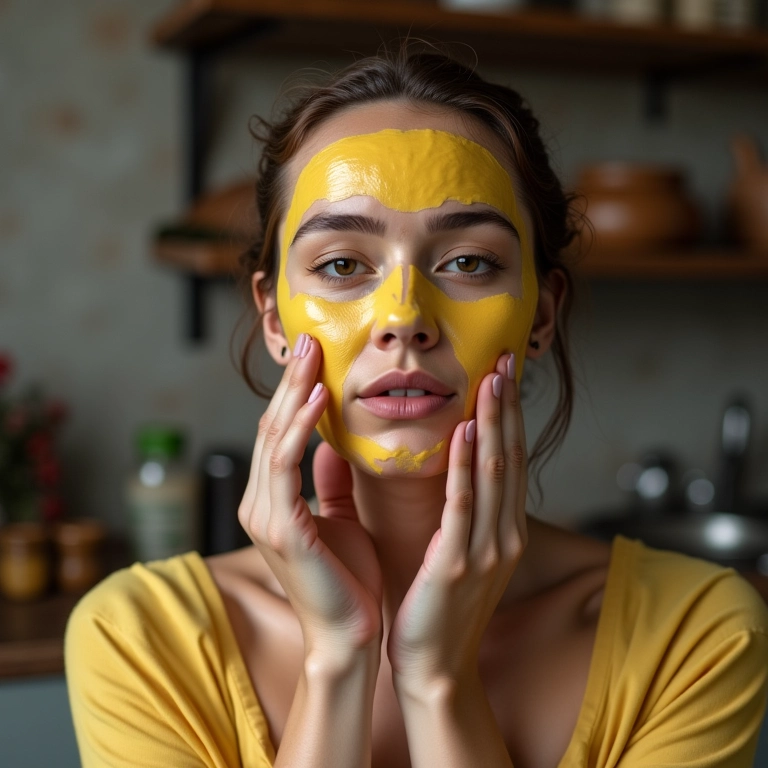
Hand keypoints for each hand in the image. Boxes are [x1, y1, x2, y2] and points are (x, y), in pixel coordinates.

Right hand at [239, 334, 382, 661]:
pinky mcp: (280, 528)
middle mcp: (260, 503)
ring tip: (312, 354)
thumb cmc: (348, 578)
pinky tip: (318, 397)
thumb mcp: (339, 516)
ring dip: (294, 392)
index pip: (280, 433)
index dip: (294, 394)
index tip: (315, 356)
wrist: (351, 635)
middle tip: (308, 339)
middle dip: (291, 382)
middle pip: (272, 427)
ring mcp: (264, 515)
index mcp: (273, 500)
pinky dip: (299, 427)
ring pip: (274, 438)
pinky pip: (286, 465)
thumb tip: (330, 443)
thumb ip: (329, 480)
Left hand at [387, 353, 526, 692]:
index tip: (502, 375)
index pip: (508, 460)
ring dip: (491, 423)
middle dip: (506, 407)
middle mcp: (503, 534)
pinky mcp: (458, 563)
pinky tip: (463, 432)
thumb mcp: (458, 550)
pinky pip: (462, 505)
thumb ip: (461, 508)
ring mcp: (485, 549)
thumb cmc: (439, 606)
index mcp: (502, 530)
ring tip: (489, 380)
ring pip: (492, 472)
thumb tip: (452, 463)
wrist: (435, 665)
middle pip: (508, 457)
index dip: (507, 416)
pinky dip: (465, 465)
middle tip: (504, 360)